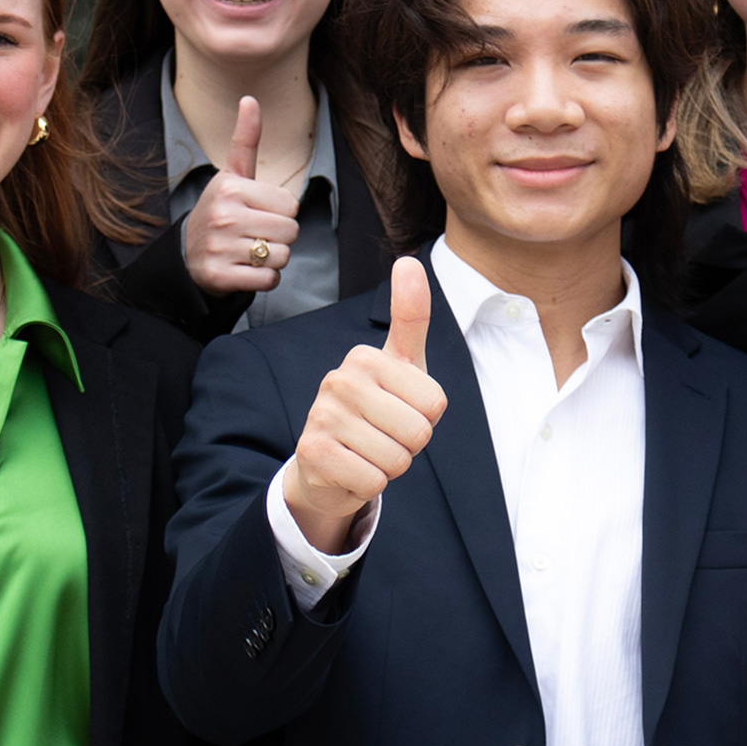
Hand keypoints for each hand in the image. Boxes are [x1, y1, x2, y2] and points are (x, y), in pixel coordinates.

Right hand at [182, 96, 302, 295]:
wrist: (186, 254)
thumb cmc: (221, 210)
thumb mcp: (231, 174)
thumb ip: (245, 140)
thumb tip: (250, 99)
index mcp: (231, 188)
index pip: (292, 205)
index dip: (282, 211)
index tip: (259, 212)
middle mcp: (223, 216)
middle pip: (291, 231)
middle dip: (281, 236)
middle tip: (255, 234)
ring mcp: (220, 248)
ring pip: (282, 257)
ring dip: (273, 259)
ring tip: (250, 251)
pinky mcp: (220, 276)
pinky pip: (269, 281)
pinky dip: (264, 279)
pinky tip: (246, 269)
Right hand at [284, 257, 447, 552]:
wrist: (326, 463)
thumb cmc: (376, 409)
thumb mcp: (402, 364)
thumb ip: (411, 316)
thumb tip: (408, 260)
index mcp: (365, 356)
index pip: (434, 404)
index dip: (427, 419)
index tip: (400, 411)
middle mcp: (338, 379)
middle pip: (418, 432)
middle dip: (409, 446)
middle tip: (384, 437)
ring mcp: (321, 414)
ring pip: (396, 460)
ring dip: (390, 467)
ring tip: (368, 452)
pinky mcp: (312, 452)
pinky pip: (372, 481)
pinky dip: (369, 484)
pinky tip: (352, 469)